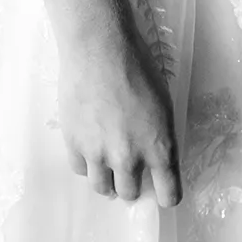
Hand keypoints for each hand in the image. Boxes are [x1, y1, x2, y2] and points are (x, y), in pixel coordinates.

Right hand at [57, 19, 181, 206]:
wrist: (98, 46)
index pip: (168, 194)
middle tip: (128, 168)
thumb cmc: (137, 66)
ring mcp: (98, 153)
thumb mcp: (163, 104)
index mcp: (159, 148)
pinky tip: (89, 147)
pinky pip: (80, 168)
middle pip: (130, 194)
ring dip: (107, 180)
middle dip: (132, 183)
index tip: (161, 188)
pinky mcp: (73, 143)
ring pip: (102, 188)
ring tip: (107, 164)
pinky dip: (86, 162)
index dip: (166, 194)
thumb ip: (159, 138)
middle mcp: (129, 158)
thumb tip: (153, 156)